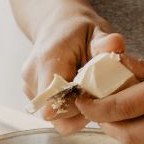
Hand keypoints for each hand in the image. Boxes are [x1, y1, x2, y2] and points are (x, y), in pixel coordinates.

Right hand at [9, 0, 124, 133]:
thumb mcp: (96, 30)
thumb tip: (114, 45)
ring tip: (86, 91)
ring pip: (55, 118)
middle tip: (96, 93)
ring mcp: (29, 87)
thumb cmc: (78, 30)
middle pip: (56, 115)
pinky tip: (77, 91)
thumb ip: (105, 42)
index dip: (77, 107)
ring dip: (75, 111)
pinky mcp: (32, 95)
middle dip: (80, 110)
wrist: (57, 26)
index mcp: (47, 60)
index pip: (53, 103)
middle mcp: (33, 77)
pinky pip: (53, 114)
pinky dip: (69, 108)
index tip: (93, 94)